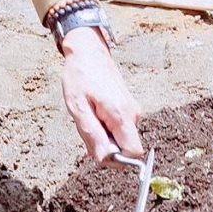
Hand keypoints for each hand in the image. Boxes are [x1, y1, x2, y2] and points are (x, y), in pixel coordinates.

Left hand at [59, 27, 143, 163]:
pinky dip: (106, 127)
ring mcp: (133, 110)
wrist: (89, 52)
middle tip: (87, 126)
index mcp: (122, 114)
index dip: (117, 158)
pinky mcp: (130, 108)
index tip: (98, 148)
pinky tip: (94, 111)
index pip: (134, 152)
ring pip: (121, 138)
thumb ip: (93, 135)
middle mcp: (133, 114)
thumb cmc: (80, 76)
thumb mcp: (78, 108)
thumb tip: (106, 159)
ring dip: (103, 135)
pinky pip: (120, 128)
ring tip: (89, 115)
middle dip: (106, 146)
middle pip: (126, 147)